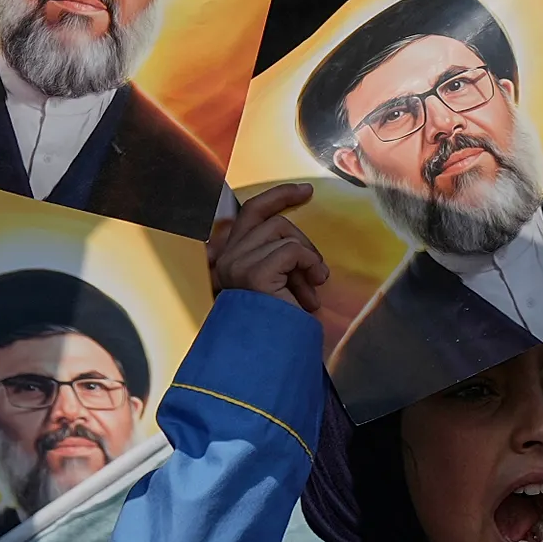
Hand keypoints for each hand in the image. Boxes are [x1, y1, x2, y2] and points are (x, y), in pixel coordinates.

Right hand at [212, 183, 328, 312]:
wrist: (273, 351)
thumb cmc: (278, 320)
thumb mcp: (280, 281)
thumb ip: (280, 257)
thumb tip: (299, 242)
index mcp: (228, 258)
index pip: (250, 211)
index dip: (278, 196)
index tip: (306, 190)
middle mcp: (226, 258)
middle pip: (271, 219)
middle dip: (301, 238)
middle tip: (316, 268)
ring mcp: (237, 264)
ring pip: (283, 234)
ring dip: (307, 259)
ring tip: (312, 287)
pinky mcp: (253, 273)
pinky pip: (291, 251)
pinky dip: (309, 265)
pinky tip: (313, 285)